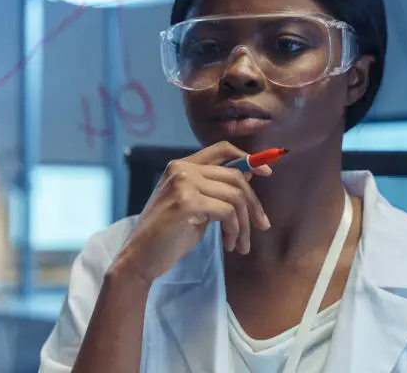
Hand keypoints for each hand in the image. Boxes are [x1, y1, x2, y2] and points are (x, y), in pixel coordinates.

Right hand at [110, 141, 271, 283]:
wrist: (139, 257)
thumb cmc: (168, 235)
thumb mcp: (196, 206)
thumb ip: (216, 190)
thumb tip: (250, 173)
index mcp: (181, 166)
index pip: (222, 149)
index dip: (248, 158)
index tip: (266, 173)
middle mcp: (181, 169)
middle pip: (235, 176)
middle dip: (254, 203)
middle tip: (262, 225)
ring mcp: (183, 184)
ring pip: (235, 196)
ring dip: (244, 223)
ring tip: (241, 244)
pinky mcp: (186, 203)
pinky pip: (228, 212)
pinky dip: (235, 230)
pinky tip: (229, 244)